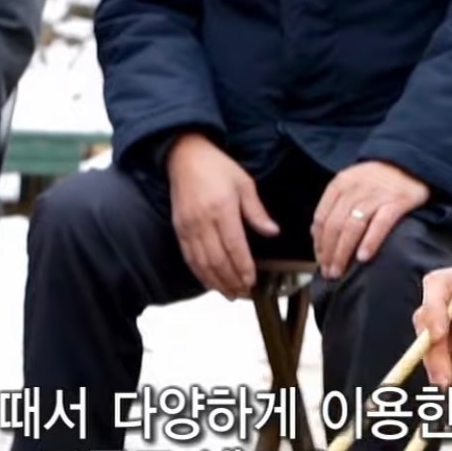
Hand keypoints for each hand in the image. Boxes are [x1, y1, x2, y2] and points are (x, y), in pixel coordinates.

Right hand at [169, 134, 280, 299]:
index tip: (252, 281)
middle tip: (244, 293)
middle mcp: (203, 221)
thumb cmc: (216, 167)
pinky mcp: (179, 230)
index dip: (243, 267)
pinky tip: (210, 283)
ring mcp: (188, 227)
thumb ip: (257, 211)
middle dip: (231, 280)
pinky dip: (200, 274)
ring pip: (202, 263)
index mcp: (222, 208)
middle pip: (218, 260)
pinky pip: (189, 258)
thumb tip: (272, 232)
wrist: (185, 156)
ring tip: (230, 293)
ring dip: (216, 282)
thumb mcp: (244, 184)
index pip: (234, 246)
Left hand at [312, 160, 427, 275]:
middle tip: (328, 272)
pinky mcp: (398, 201)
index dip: (318, 242)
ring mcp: (378, 195)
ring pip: (353, 227)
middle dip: (329, 252)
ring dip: (343, 252)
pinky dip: (370, 241)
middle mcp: (356, 188)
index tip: (320, 260)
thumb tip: (315, 234)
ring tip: (340, 271)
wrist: (412, 162)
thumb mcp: (351, 183)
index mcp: (341, 184)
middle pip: (335, 225)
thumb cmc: (379, 178)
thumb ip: (334, 205)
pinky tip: (363, 257)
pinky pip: (381, 224)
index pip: (322, 217)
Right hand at [420, 258, 451, 393]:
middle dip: (432, 349)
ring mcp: (450, 325)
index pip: (438, 285)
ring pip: (428, 345)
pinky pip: (439, 364)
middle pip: (427, 318)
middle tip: (445, 376)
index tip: (438, 335)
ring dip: (436, 368)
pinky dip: (447, 380)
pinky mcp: (450, 349)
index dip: (433, 308)